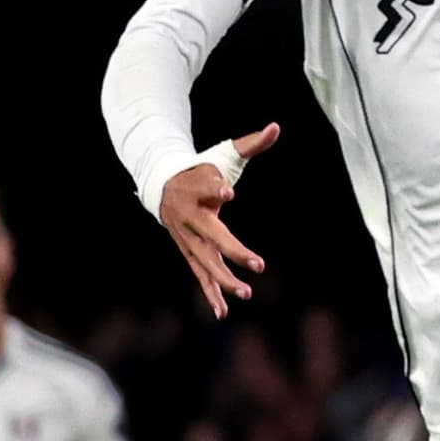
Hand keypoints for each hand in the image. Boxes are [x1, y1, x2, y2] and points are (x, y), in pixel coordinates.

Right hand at [159, 122, 282, 317]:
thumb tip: (276, 127)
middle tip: (257, 264)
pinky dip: (211, 293)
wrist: (163, 187)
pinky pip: (201, 275)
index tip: (228, 192)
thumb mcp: (223, 155)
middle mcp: (191, 216)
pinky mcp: (190, 252)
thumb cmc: (201, 170)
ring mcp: (188, 238)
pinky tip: (223, 313)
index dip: (217, 189)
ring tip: (247, 294)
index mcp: (198, 188)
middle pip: (211, 235)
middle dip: (233, 250)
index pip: (208, 187)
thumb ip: (251, 144)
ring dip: (224, 280)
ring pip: (206, 262)